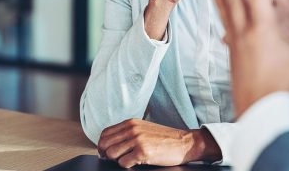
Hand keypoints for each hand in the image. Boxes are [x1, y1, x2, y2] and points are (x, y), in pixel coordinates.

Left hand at [97, 119, 220, 167]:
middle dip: (106, 154)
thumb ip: (128, 132)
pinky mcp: (143, 152)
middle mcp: (132, 129)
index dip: (103, 145)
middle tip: (116, 159)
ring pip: (111, 154)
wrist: (185, 142)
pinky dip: (127, 165)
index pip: (105, 133)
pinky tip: (138, 162)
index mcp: (131, 123)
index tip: (107, 152)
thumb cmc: (166, 138)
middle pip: (104, 144)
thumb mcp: (145, 128)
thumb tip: (110, 145)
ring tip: (129, 159)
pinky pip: (123, 163)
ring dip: (117, 160)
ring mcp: (137, 140)